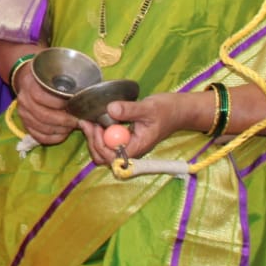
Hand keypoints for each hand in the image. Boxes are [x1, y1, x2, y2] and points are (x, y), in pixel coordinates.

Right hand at [13, 68, 76, 144]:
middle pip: (43, 116)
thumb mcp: (54, 71)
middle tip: (78, 120)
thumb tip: (87, 90)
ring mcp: (23, 113)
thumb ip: (66, 79)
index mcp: (29, 84)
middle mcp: (24, 100)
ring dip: (60, 130)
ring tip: (72, 127)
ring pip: (42, 128)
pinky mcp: (25, 124)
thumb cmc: (46, 76)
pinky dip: (53, 138)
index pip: (41, 97)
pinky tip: (63, 134)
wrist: (29, 79)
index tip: (75, 105)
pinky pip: (39, 136)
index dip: (59, 104)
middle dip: (64, 121)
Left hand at [78, 92, 194, 166]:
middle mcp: (131, 151)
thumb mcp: (148, 108)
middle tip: (87, 122)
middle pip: (104, 158)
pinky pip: (107, 143)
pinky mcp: (124, 140)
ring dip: (93, 139)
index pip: (112, 157)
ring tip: (89, 121)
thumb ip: (130, 110)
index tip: (95, 126)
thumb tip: (110, 109)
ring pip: (103, 153)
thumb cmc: (166, 110)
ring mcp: (127, 146)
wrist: (177, 111)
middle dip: (93, 142)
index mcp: (137, 148)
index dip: (100, 144)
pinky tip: (96, 121)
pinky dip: (98, 134)